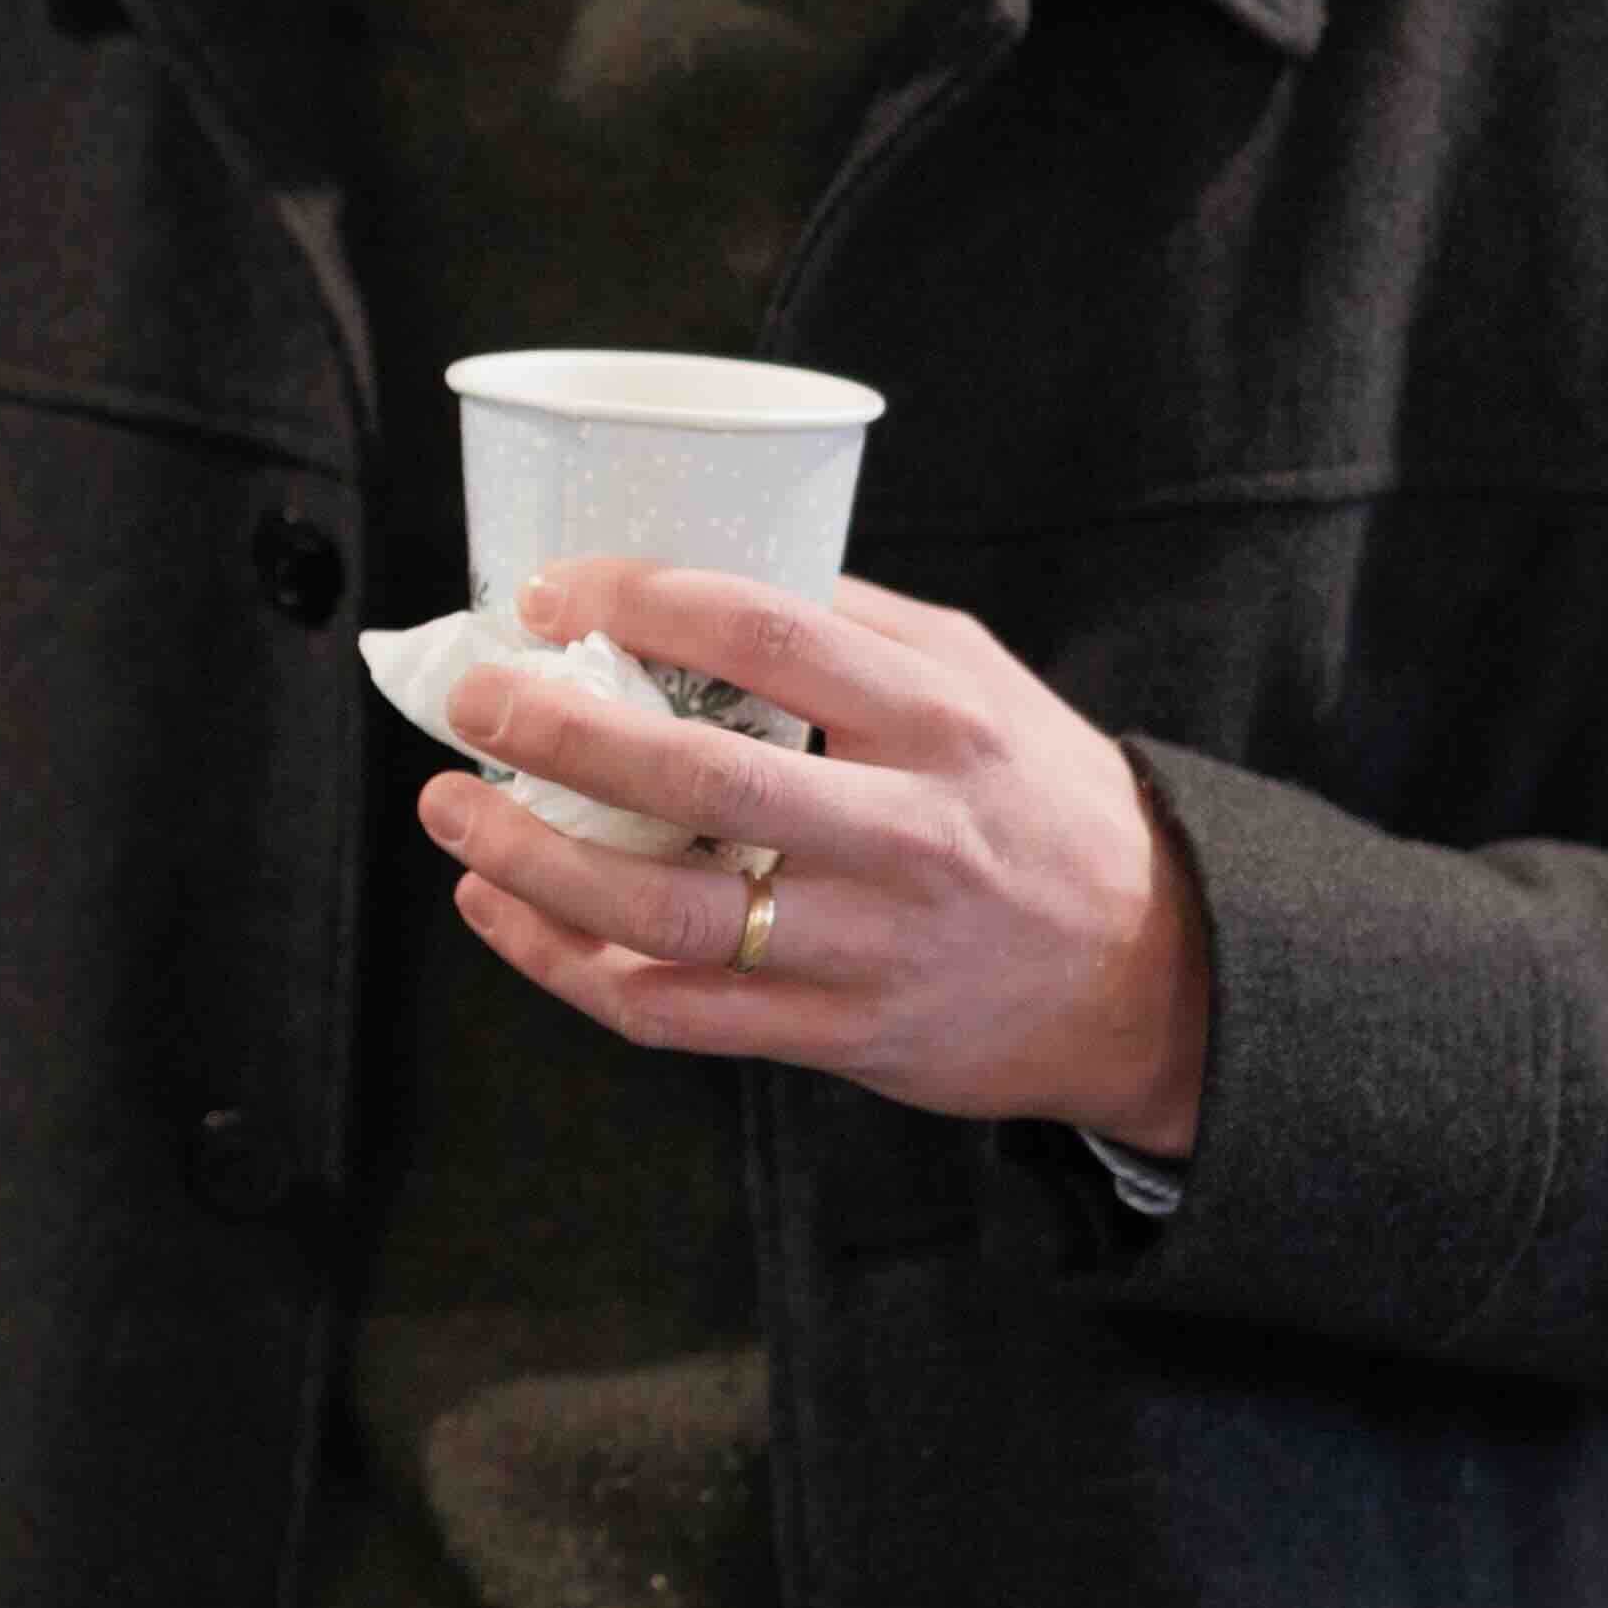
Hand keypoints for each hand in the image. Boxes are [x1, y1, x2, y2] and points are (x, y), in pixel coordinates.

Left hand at [425, 561, 1209, 1158]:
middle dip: (562, 735)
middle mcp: (909, 836)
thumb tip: (690, 568)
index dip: (641, 604)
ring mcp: (873, 949)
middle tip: (474, 697)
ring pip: (671, 915)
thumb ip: (853, 626)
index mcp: (941, 721)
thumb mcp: (982, 683)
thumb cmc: (1043, 803)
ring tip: (452, 809)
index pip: (770, 636)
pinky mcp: (842, 1038)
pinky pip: (675, 1012)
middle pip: (704, 781)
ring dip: (537, 862)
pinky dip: (567, 964)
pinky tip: (499, 910)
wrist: (1155, 979)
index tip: (549, 593)